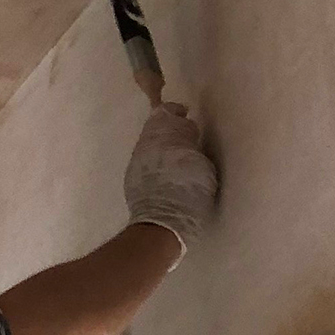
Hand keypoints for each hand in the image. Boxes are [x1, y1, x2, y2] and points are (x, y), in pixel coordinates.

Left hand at [124, 101, 217, 249]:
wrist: (163, 222)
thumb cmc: (190, 193)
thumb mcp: (203, 165)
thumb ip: (193, 146)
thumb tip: (188, 138)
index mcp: (167, 135)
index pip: (167, 112)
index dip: (177, 113)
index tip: (186, 117)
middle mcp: (147, 142)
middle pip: (154, 125)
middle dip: (168, 127)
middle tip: (182, 135)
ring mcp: (136, 159)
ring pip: (147, 141)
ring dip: (160, 144)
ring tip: (173, 154)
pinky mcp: (131, 175)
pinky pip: (143, 159)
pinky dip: (153, 159)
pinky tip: (162, 170)